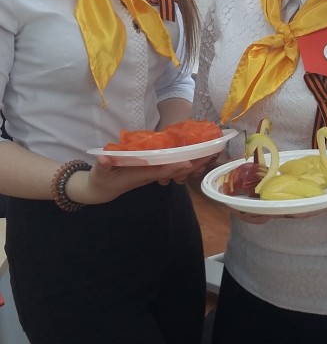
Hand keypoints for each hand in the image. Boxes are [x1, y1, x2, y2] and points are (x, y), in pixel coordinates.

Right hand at [76, 155, 199, 201]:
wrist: (103, 189)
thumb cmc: (101, 179)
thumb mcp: (100, 172)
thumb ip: (103, 165)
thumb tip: (104, 158)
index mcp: (140, 175)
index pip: (159, 171)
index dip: (173, 167)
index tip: (188, 163)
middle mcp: (150, 175)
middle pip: (173, 170)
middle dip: (191, 164)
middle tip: (210, 155)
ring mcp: (152, 173)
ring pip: (175, 169)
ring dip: (191, 163)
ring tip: (209, 153)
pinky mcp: (152, 170)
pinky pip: (171, 166)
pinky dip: (184, 162)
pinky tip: (196, 155)